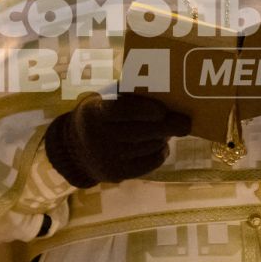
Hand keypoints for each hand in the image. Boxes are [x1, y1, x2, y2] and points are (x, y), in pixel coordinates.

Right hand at [44, 91, 191, 188]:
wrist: (75, 148)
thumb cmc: (101, 115)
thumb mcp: (104, 99)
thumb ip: (127, 93)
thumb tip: (163, 87)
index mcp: (94, 113)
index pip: (120, 111)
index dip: (143, 110)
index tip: (162, 110)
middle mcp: (97, 137)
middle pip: (139, 132)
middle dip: (167, 127)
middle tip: (185, 122)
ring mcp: (106, 158)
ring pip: (147, 147)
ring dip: (163, 138)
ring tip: (170, 131)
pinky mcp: (116, 174)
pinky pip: (147, 164)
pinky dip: (159, 153)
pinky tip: (161, 145)